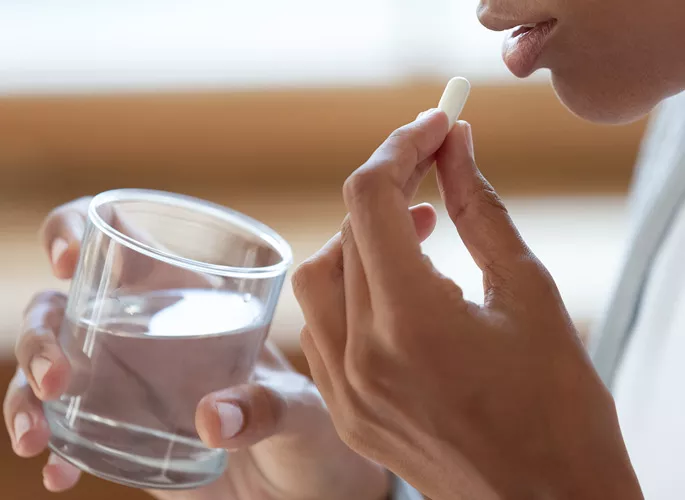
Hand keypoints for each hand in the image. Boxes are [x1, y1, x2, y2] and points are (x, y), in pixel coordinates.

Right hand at [3, 198, 406, 499]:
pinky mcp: (121, 432)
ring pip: (48, 369)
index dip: (76, 229)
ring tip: (37, 436)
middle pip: (61, 308)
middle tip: (56, 380)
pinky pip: (67, 432)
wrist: (303, 485)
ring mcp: (126, 383)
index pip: (117, 239)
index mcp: (186, 298)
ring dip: (23, 395)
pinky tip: (60, 473)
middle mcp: (145, 333)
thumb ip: (267, 408)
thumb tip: (212, 419)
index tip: (68, 260)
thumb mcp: (300, 411)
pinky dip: (54, 449)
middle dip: (39, 335)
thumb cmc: (309, 428)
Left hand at [292, 110, 643, 498]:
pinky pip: (324, 327)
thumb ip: (479, 210)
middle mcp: (362, 357)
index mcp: (412, 323)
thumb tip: (455, 147)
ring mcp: (346, 391)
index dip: (400, 148)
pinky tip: (397, 288)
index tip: (434, 125)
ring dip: (360, 238)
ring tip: (414, 229)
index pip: (372, 201)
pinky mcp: (346, 411)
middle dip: (387, 186)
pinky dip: (352, 290)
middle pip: (345, 233)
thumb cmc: (560, 408)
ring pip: (320, 280)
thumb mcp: (529, 294)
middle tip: (430, 165)